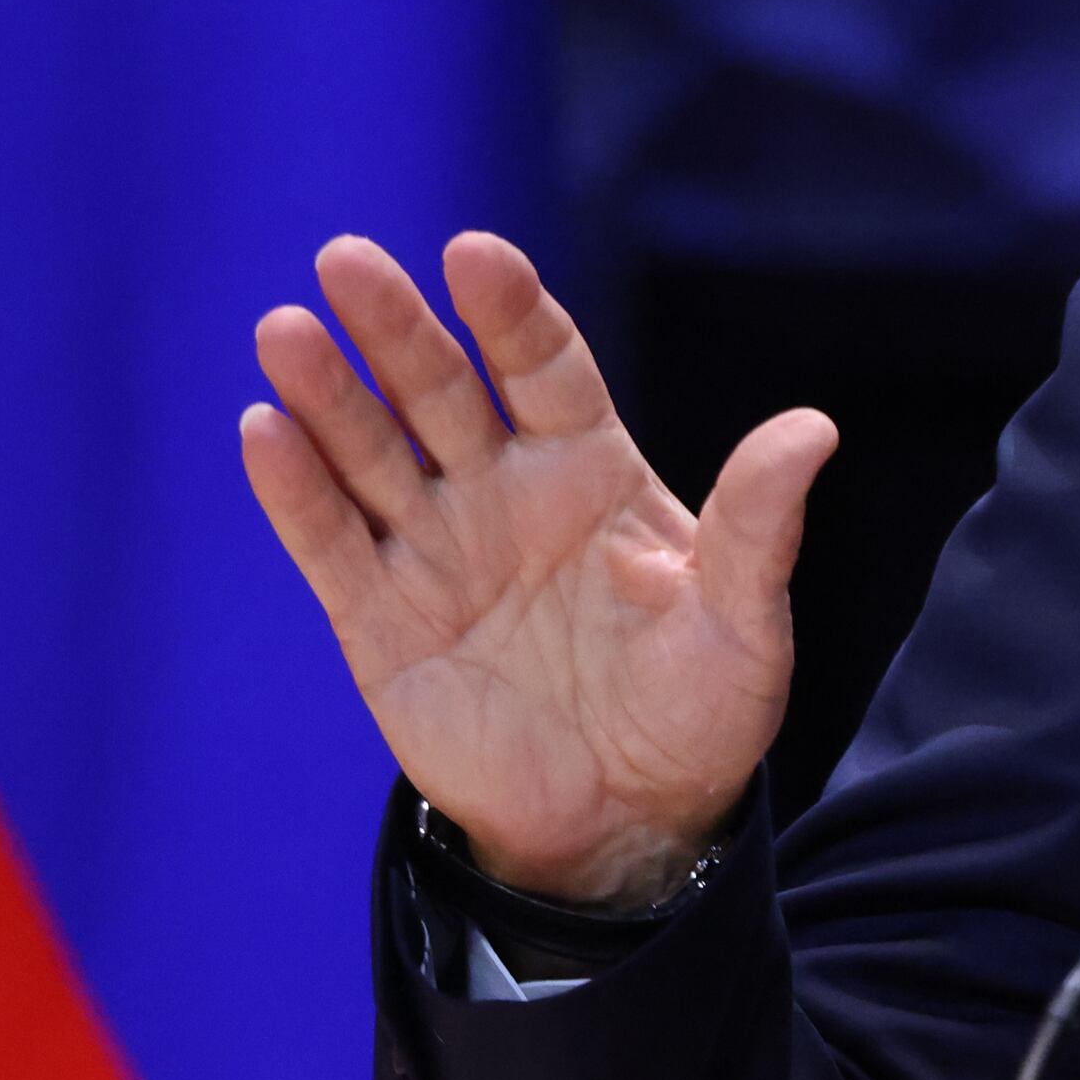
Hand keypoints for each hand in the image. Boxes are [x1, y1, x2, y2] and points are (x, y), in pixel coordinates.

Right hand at [241, 232, 832, 906]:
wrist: (629, 823)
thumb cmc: (699, 711)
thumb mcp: (742, 621)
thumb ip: (757, 526)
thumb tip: (816, 428)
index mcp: (591, 470)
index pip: (544, 368)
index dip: (509, 312)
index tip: (473, 255)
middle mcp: (503, 492)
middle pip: (443, 390)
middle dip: (397, 329)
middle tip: (348, 261)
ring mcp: (436, 551)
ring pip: (372, 453)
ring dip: (328, 393)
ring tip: (286, 330)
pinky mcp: (380, 621)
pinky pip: (332, 544)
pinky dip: (296, 491)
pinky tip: (264, 431)